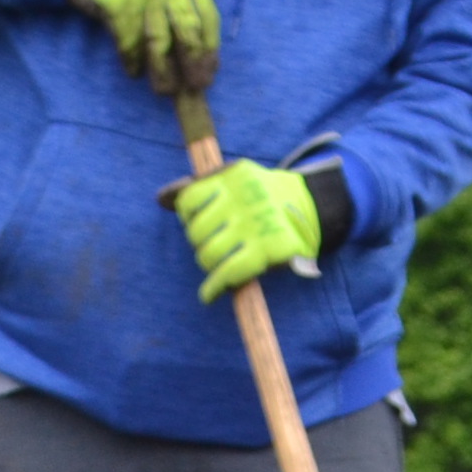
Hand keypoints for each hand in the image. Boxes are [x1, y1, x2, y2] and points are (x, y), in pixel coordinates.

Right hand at [66, 0, 221, 94]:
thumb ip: (185, 5)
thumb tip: (206, 57)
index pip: (208, 16)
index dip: (209, 50)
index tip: (208, 74)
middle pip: (187, 28)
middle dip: (192, 62)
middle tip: (193, 87)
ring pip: (157, 38)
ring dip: (162, 68)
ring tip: (164, 89)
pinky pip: (127, 37)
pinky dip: (131, 58)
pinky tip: (133, 70)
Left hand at [169, 160, 321, 303]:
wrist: (310, 207)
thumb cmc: (260, 196)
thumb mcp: (234, 180)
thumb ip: (197, 187)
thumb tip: (161, 198)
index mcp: (234, 177)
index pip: (190, 198)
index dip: (187, 214)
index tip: (195, 219)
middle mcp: (243, 199)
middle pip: (197, 230)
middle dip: (199, 241)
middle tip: (212, 242)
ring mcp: (255, 225)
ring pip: (209, 253)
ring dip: (207, 263)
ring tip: (215, 263)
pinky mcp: (268, 250)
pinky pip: (229, 271)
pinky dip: (214, 286)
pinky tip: (208, 294)